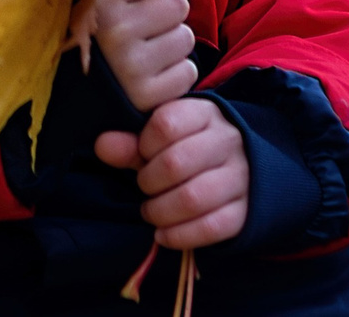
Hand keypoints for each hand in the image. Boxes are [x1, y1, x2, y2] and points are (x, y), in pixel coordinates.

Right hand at [89, 0, 196, 112]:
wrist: (82, 95)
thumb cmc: (101, 36)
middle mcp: (115, 29)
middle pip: (177, 3)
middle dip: (169, 16)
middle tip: (148, 30)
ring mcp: (131, 64)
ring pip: (185, 37)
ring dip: (173, 46)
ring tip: (149, 55)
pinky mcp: (147, 95)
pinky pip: (187, 71)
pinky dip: (175, 75)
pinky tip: (153, 77)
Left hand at [95, 97, 249, 248]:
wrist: (243, 168)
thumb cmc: (191, 148)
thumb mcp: (163, 139)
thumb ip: (132, 143)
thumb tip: (103, 146)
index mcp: (205, 113)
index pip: (167, 123)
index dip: (144, 144)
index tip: (142, 155)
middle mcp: (228, 141)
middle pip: (177, 163)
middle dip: (149, 182)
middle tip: (144, 188)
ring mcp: (242, 177)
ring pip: (193, 198)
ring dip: (161, 211)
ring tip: (151, 212)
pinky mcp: (246, 211)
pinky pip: (211, 227)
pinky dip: (180, 235)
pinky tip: (164, 234)